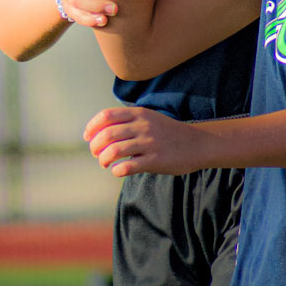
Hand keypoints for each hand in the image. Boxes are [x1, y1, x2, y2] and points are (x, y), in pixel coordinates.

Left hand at [84, 104, 211, 176]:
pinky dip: (117, 170)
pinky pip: (127, 166)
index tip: (87, 138)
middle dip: (95, 147)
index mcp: (139, 114)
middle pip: (107, 135)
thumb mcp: (149, 119)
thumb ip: (128, 121)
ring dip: (104, 159)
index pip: (106, 116)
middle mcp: (143, 126)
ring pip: (114, 151)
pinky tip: (118, 171)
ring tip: (105, 164)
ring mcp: (149, 143)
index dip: (92, 127)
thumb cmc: (168, 133)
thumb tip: (100, 130)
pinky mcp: (155, 160)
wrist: (198, 144)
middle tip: (96, 154)